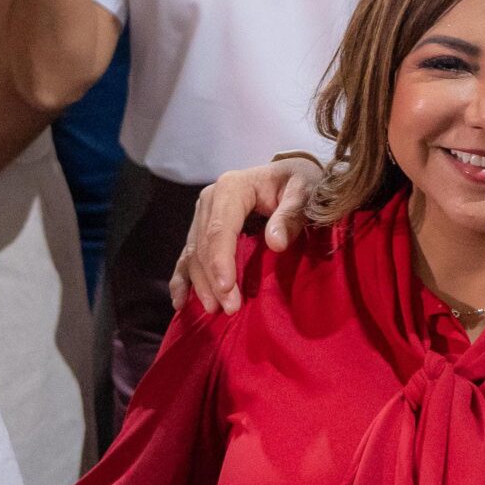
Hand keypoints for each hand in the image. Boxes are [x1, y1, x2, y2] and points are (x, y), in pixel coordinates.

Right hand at [169, 156, 319, 312]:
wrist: (291, 175)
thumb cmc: (299, 182)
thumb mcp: (303, 192)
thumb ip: (290, 215)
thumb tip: (275, 243)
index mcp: (231, 187)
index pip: (220, 230)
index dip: (221, 261)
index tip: (227, 290)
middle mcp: (210, 200)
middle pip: (204, 246)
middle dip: (213, 280)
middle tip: (228, 309)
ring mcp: (203, 215)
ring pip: (193, 254)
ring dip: (201, 284)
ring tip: (214, 310)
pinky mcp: (202, 228)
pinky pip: (188, 256)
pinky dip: (183, 279)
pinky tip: (181, 301)